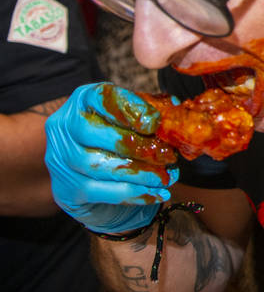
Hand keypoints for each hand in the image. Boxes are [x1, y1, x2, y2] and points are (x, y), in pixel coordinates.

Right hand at [45, 82, 178, 234]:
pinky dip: (133, 193)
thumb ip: (151, 108)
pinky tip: (157, 193)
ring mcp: (60, 160)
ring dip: (139, 173)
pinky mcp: (67, 190)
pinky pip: (102, 192)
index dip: (129, 109)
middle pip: (94, 132)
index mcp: (82, 100)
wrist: (93, 179)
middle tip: (168, 155)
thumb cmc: (117, 137)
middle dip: (136, 145)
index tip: (154, 123)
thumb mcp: (132, 116)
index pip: (102, 98)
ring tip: (166, 176)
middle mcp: (63, 127)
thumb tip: (173, 106)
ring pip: (99, 165)